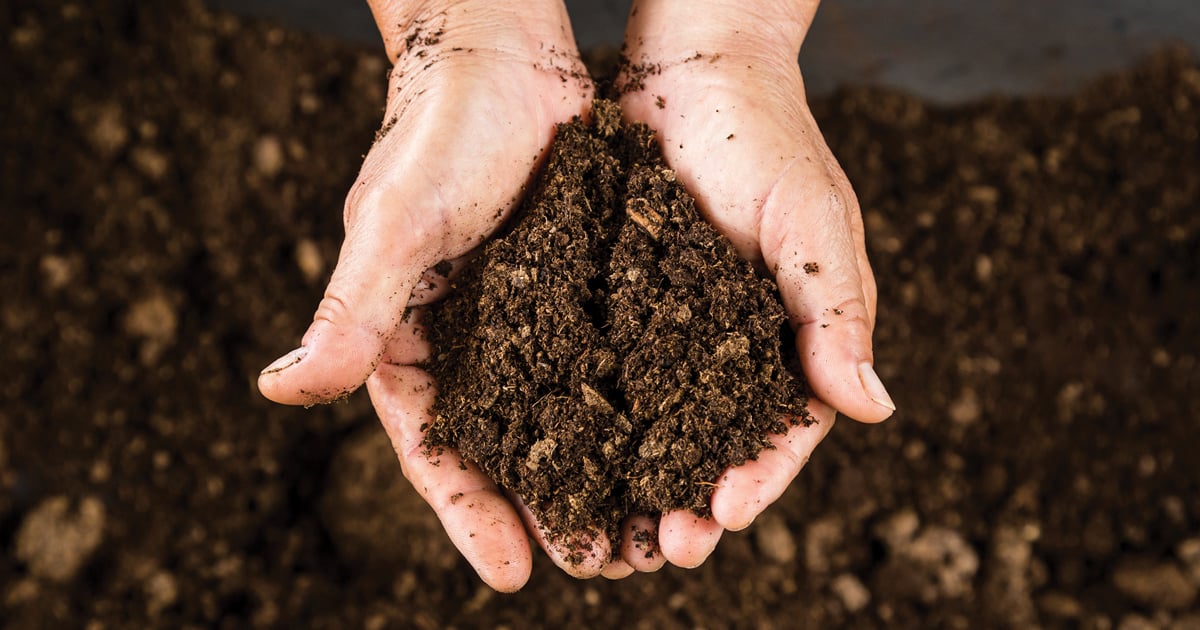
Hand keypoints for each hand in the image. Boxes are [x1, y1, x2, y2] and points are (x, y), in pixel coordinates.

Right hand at [257, 0, 604, 589]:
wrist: (503, 52)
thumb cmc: (436, 131)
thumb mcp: (396, 226)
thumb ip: (350, 313)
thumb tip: (279, 392)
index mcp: (408, 339)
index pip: (434, 447)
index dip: (469, 512)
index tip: (511, 574)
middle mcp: (468, 341)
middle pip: (504, 448)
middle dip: (544, 510)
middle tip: (596, 565)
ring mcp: (526, 319)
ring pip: (562, 415)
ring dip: (597, 472)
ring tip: (641, 528)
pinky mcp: (577, 288)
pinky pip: (604, 360)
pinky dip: (631, 407)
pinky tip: (670, 443)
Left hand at [616, 0, 894, 569]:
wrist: (690, 71)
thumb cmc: (766, 138)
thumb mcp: (811, 223)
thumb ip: (835, 312)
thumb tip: (874, 408)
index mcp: (791, 336)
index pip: (785, 428)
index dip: (759, 476)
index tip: (724, 516)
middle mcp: (730, 345)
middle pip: (715, 444)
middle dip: (692, 500)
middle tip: (662, 547)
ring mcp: (671, 330)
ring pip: (655, 426)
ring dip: (637, 481)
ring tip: (612, 530)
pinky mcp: (618, 306)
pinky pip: (603, 374)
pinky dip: (590, 422)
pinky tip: (563, 457)